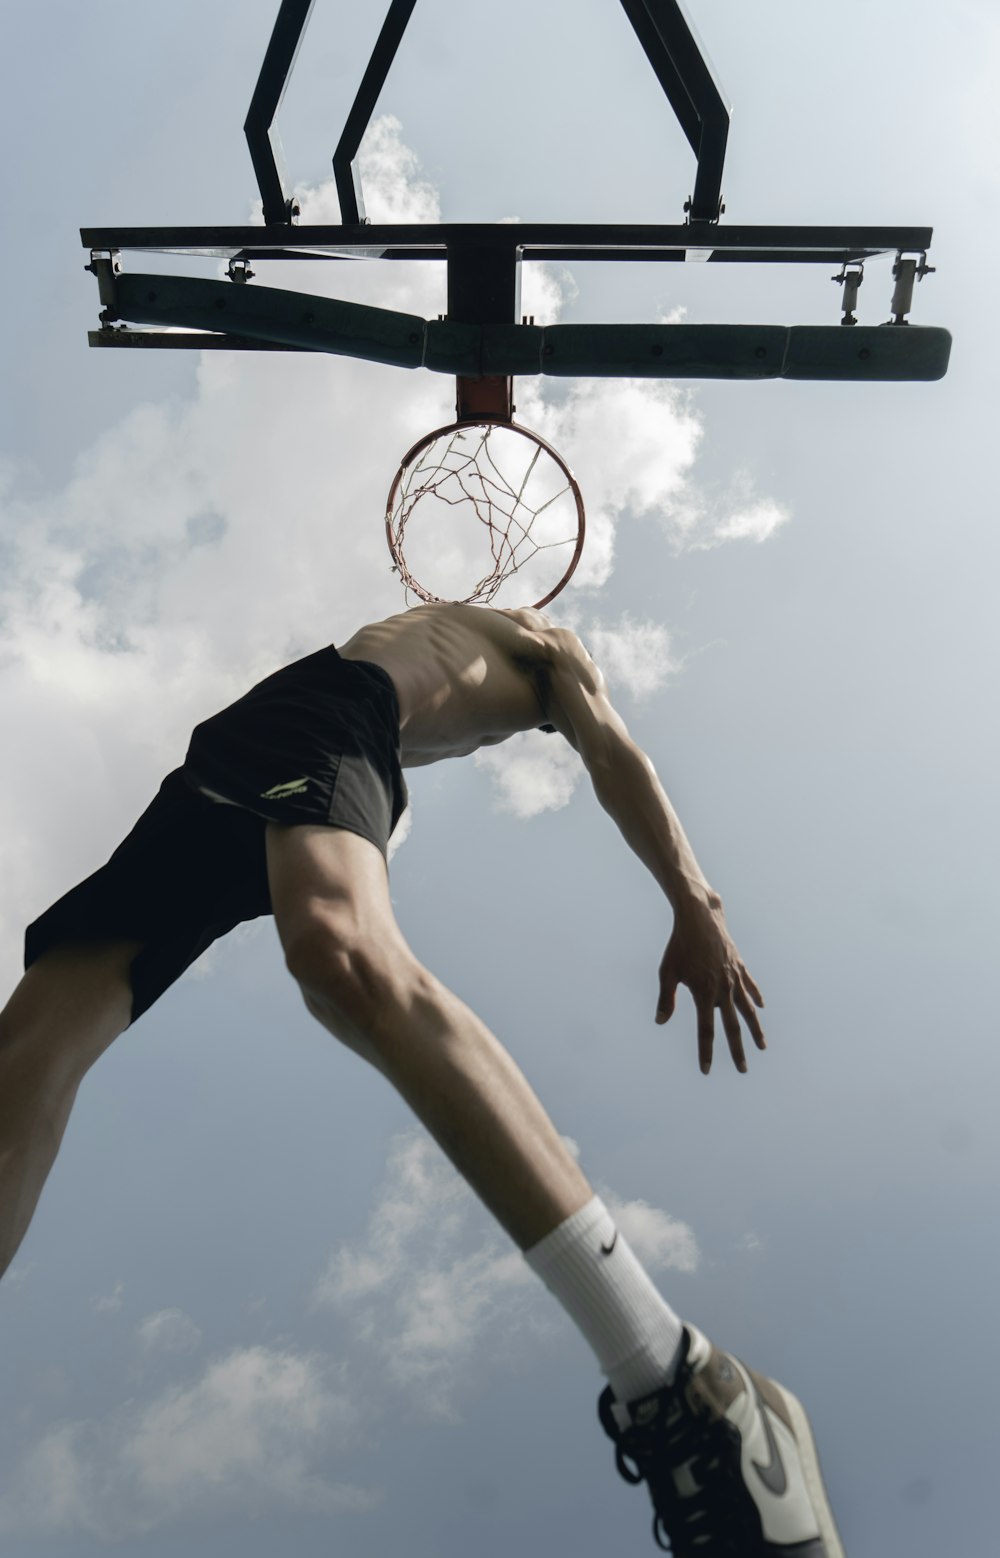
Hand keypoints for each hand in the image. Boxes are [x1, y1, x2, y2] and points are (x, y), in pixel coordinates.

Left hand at [655, 890, 765, 1073]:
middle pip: (732, 1027)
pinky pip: (751, 986)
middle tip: (743, 1070)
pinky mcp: (740, 966)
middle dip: (737, 1051)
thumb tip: (660, 1021)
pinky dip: (756, 997)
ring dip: (755, 1030)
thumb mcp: (667, 972)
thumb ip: (666, 999)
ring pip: (748, 1010)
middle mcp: (723, 989)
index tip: (706, 1070)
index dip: (705, 1052)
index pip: (705, 1031)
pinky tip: (761, 1007)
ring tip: (762, 1047)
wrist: (700, 917)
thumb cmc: (680, 945)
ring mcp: (735, 978)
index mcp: (704, 994)